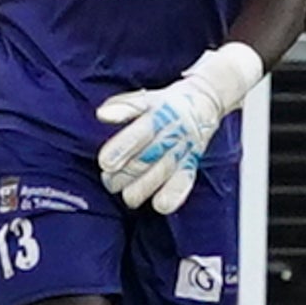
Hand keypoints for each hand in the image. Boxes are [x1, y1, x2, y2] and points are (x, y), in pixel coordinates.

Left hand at [92, 79, 223, 215]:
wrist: (204, 103)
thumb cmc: (163, 105)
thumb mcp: (144, 99)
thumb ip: (122, 107)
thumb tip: (101, 115)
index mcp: (158, 114)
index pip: (140, 133)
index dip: (122, 149)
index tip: (105, 163)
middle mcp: (172, 133)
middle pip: (147, 158)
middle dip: (124, 174)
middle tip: (109, 181)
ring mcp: (183, 150)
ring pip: (162, 173)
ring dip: (141, 188)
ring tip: (127, 195)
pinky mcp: (192, 164)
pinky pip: (185, 181)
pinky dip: (173, 195)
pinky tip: (159, 204)